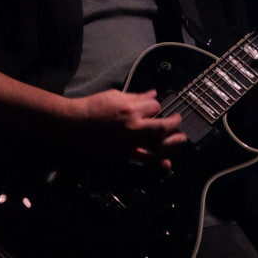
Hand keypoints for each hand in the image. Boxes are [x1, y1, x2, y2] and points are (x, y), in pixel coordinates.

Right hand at [66, 88, 185, 167]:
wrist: (76, 124)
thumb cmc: (94, 106)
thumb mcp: (116, 95)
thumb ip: (137, 96)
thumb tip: (154, 94)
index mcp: (131, 108)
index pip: (155, 106)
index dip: (156, 106)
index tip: (153, 107)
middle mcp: (134, 126)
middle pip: (162, 126)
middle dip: (174, 123)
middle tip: (178, 120)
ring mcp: (130, 142)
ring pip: (158, 144)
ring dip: (173, 142)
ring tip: (181, 138)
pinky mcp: (124, 153)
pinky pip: (144, 159)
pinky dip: (157, 162)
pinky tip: (167, 164)